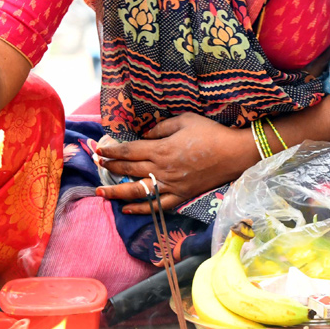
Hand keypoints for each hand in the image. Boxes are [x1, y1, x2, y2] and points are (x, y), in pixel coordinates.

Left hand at [95, 113, 257, 212]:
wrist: (235, 154)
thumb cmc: (210, 133)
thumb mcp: (184, 120)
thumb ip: (160, 128)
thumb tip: (145, 136)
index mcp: (162, 149)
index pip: (130, 151)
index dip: (112, 151)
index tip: (99, 150)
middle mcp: (163, 169)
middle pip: (130, 169)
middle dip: (110, 166)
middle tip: (94, 164)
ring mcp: (171, 185)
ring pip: (138, 191)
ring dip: (116, 191)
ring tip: (100, 192)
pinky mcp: (181, 195)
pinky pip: (157, 205)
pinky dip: (141, 208)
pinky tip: (126, 208)